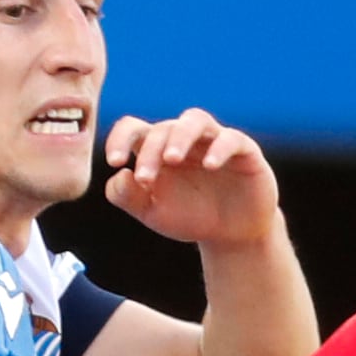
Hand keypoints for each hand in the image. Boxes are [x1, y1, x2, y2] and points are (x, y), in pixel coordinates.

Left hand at [102, 110, 282, 249]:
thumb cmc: (189, 216)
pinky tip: (210, 166)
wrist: (230, 234)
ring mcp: (212, 141)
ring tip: (171, 159)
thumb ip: (127, 197)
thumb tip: (117, 175)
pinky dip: (219, 148)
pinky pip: (230, 138)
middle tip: (144, 178)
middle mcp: (183, 140)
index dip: (119, 138)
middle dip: (150, 152)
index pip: (133, 129)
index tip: (114, 161)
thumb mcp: (152, 212)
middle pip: (162, 129)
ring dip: (180, 136)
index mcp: (156, 150)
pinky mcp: (242, 150)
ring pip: (194, 120)